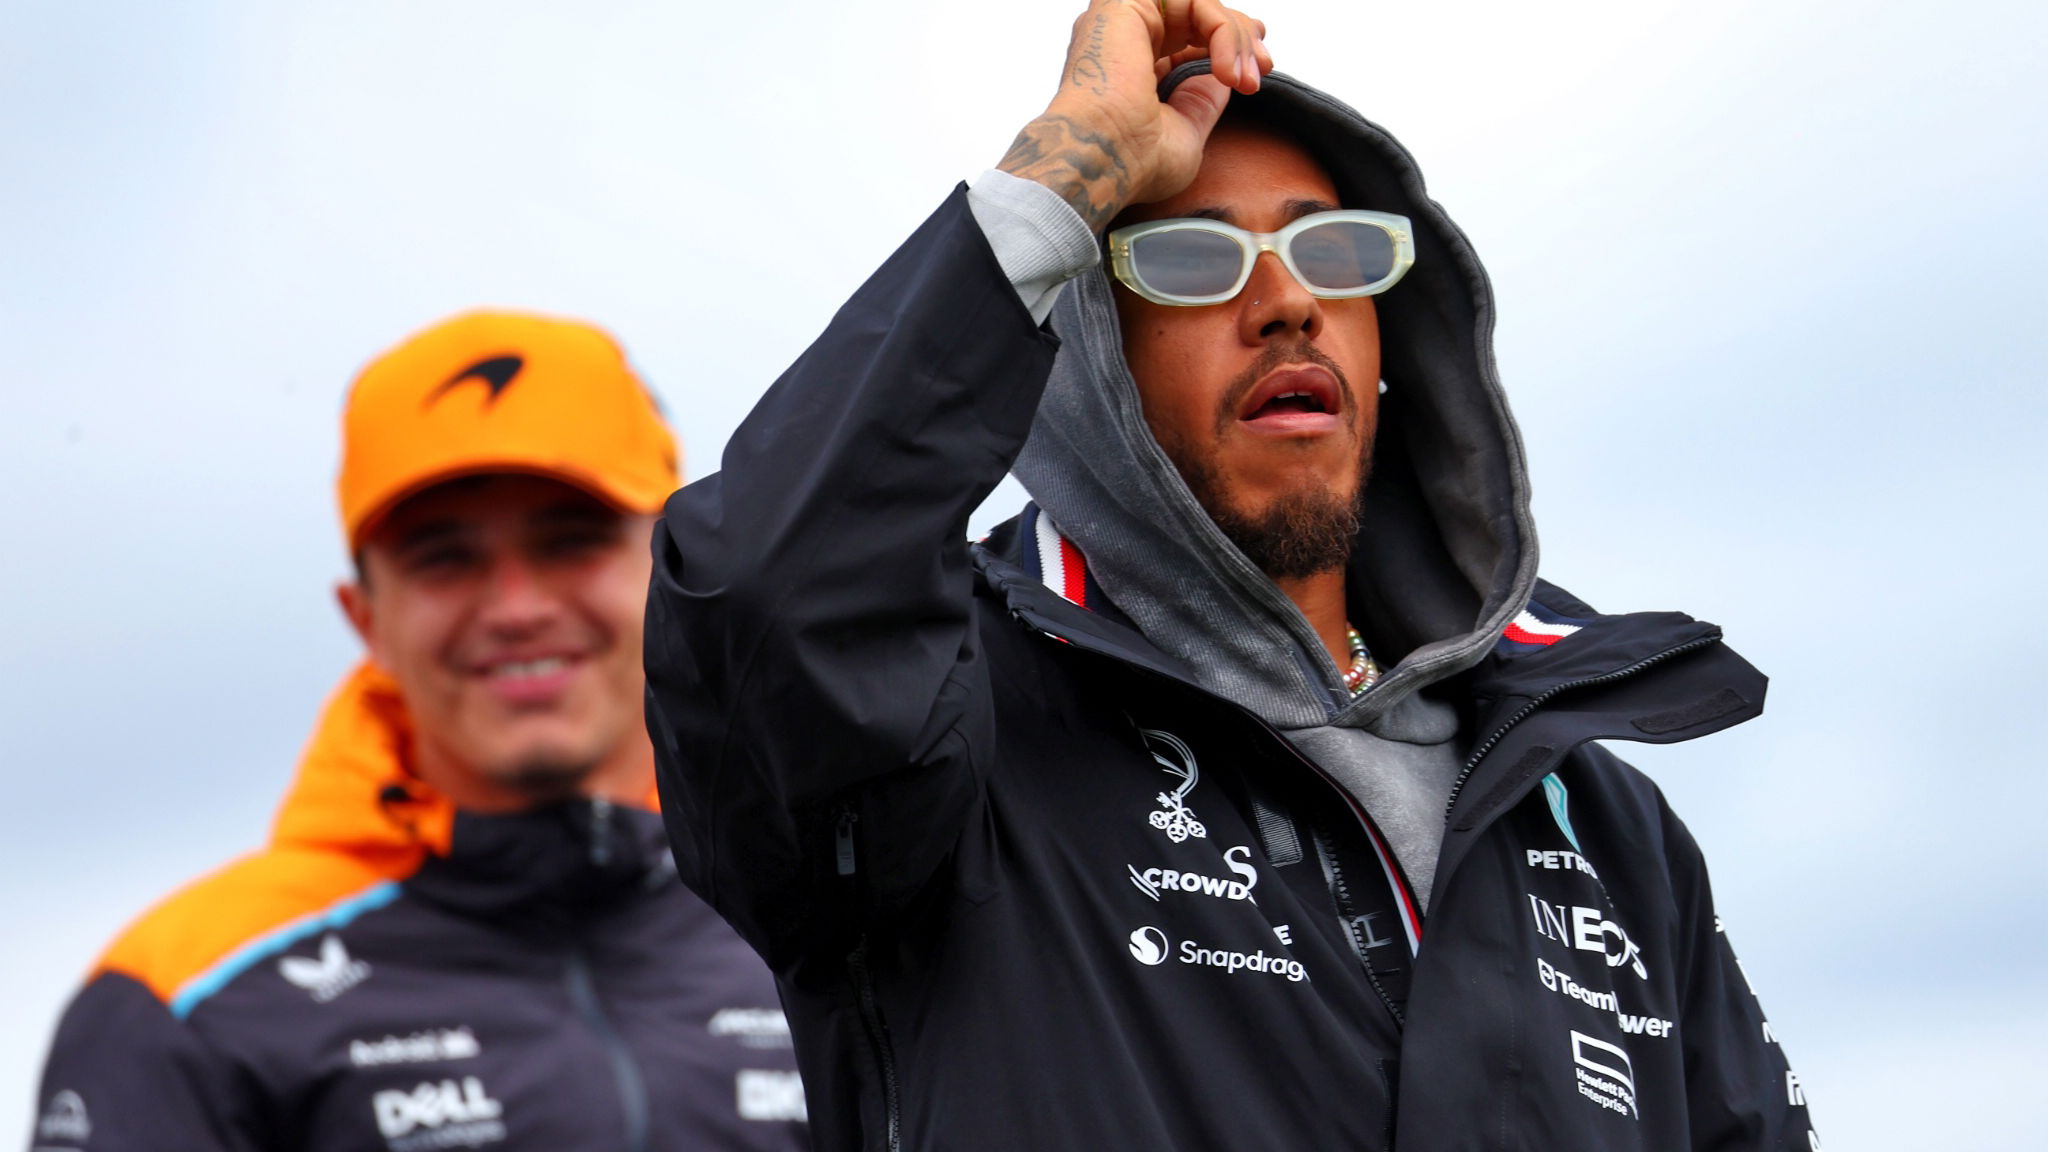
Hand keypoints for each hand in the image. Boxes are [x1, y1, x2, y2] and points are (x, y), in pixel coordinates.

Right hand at [997, 0, 1271, 232]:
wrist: (1105, 161)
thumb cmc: (1135, 163)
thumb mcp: (1187, 132)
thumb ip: (1203, 100)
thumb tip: (1225, 76)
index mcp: (1133, 68)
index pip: (1189, 39)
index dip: (1230, 48)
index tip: (1256, 75)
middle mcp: (1126, 39)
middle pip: (1197, 14)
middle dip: (1240, 37)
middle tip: (1262, 68)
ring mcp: (1125, 19)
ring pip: (1197, 4)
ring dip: (1235, 36)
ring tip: (1247, 76)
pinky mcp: (1125, 4)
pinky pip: (1192, 0)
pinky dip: (1221, 30)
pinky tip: (1226, 70)